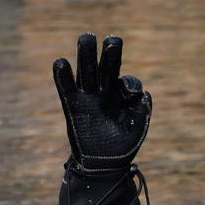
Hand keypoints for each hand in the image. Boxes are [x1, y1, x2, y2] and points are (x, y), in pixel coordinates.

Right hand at [53, 33, 151, 170]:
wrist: (103, 166)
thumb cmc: (122, 147)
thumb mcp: (137, 129)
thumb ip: (142, 112)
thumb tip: (144, 94)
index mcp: (122, 97)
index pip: (127, 82)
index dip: (130, 84)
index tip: (131, 93)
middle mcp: (105, 93)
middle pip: (106, 68)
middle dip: (109, 54)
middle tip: (113, 39)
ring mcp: (88, 98)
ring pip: (86, 72)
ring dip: (86, 55)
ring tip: (87, 37)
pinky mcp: (73, 107)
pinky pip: (67, 89)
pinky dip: (63, 77)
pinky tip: (61, 62)